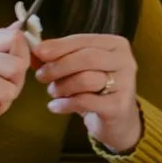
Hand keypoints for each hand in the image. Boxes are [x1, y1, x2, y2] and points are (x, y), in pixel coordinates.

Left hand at [34, 29, 141, 152]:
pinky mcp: (119, 106)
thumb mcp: (80, 69)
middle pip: (86, 58)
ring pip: (85, 79)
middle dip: (59, 66)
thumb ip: (61, 56)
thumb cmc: (96, 90)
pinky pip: (85, 101)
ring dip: (62, 87)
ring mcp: (125, 84)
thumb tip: (36, 50)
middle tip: (41, 77)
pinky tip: (55, 107)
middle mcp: (126, 61)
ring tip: (53, 93)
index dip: (59, 46)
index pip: (84, 40)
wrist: (118, 121)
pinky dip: (65, 104)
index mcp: (116, 45)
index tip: (38, 52)